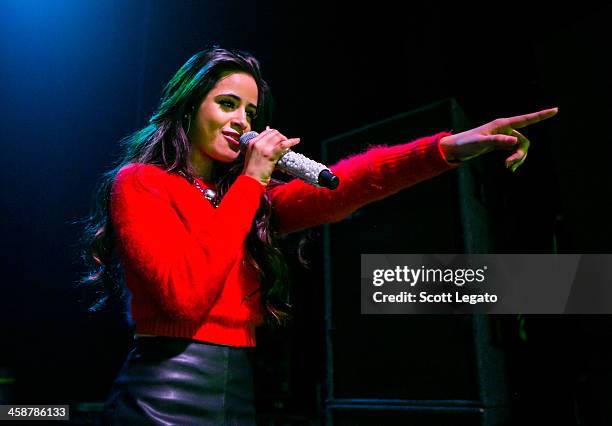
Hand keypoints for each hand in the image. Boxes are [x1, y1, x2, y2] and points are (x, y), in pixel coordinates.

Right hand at [242, 127, 299, 185]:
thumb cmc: (252, 170)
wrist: (251, 179)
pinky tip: (297, 141)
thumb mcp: (252, 155)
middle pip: (273, 132)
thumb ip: (260, 148)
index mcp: (252, 142)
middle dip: (281, 136)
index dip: (275, 134)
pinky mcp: (270, 154)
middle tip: (284, 143)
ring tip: (288, 145)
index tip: (279, 139)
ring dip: (285, 139)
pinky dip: (291, 141)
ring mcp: (264, 148)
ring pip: (278, 136)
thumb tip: (271, 143)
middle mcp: (257, 143)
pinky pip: (283, 144)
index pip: (266, 131)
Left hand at [439, 107, 557, 171]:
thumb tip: (514, 141)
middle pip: (523, 140)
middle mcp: (504, 128)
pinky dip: (514, 159)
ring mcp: (503, 136)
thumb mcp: (480, 143)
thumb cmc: (465, 143)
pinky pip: (513, 151)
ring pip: (520, 147)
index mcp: (502, 124)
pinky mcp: (499, 144)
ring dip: (518, 158)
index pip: (525, 119)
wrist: (455, 149)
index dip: (541, 115)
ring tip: (509, 168)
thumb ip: (497, 141)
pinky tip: (509, 167)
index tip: (555, 110)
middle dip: (521, 154)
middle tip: (509, 166)